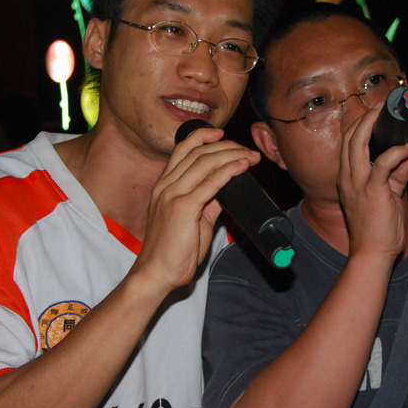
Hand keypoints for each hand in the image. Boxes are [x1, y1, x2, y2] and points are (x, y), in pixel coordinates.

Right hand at [131, 125, 259, 292]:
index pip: (183, 150)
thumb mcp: (193, 219)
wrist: (156, 273)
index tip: (221, 135)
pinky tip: (242, 166)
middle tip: (247, 149)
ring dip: (232, 155)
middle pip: (198, 152)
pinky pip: (209, 183)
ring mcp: (172, 195)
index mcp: (164, 186)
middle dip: (226, 146)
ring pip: (204, 163)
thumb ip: (207, 202)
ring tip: (251, 156)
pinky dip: (228, 171)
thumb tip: (226, 189)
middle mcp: (166, 186)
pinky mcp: (182, 208)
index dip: (202, 137)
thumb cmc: (173, 251)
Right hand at [338, 102, 407, 258]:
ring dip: (374, 125)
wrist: (372, 254)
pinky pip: (383, 163)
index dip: (359, 125)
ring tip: (390, 115)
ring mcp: (358, 184)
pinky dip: (396, 152)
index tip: (375, 113)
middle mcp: (348, 177)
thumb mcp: (389, 197)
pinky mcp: (373, 191)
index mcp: (347, 178)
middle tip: (382, 106)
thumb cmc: (378, 229)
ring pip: (358, 143)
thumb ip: (397, 176)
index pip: (347, 144)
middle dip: (366, 118)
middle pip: (350, 138)